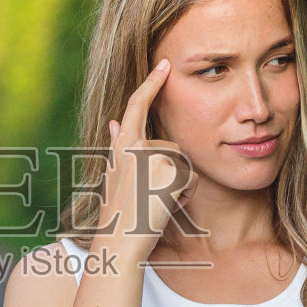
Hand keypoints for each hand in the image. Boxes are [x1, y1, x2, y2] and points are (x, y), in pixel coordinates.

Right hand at [97, 60, 197, 259]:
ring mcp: (152, 155)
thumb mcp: (115, 176)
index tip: (164, 64)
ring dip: (178, 187)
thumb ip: (119, 146)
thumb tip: (115, 122)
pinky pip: (191, 180)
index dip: (151, 83)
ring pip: (184, 165)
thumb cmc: (117, 214)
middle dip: (172, 174)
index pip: (136, 105)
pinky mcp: (168, 169)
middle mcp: (134, 145)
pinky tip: (166, 208)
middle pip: (172, 148)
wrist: (119, 241)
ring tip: (155, 204)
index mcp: (120, 145)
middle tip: (150, 199)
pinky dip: (184, 197)